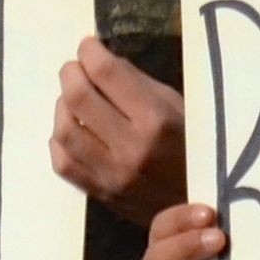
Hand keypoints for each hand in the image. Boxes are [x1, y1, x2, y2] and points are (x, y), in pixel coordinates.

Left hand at [51, 42, 190, 224]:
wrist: (200, 214)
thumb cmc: (195, 149)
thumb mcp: (180, 108)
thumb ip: (139, 84)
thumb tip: (100, 60)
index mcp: (157, 120)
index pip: (107, 73)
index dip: (90, 52)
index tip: (88, 45)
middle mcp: (131, 147)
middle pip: (78, 98)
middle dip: (70, 73)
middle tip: (74, 68)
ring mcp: (112, 175)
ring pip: (63, 130)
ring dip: (61, 106)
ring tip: (72, 99)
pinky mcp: (100, 194)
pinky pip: (63, 163)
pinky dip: (59, 141)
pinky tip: (72, 131)